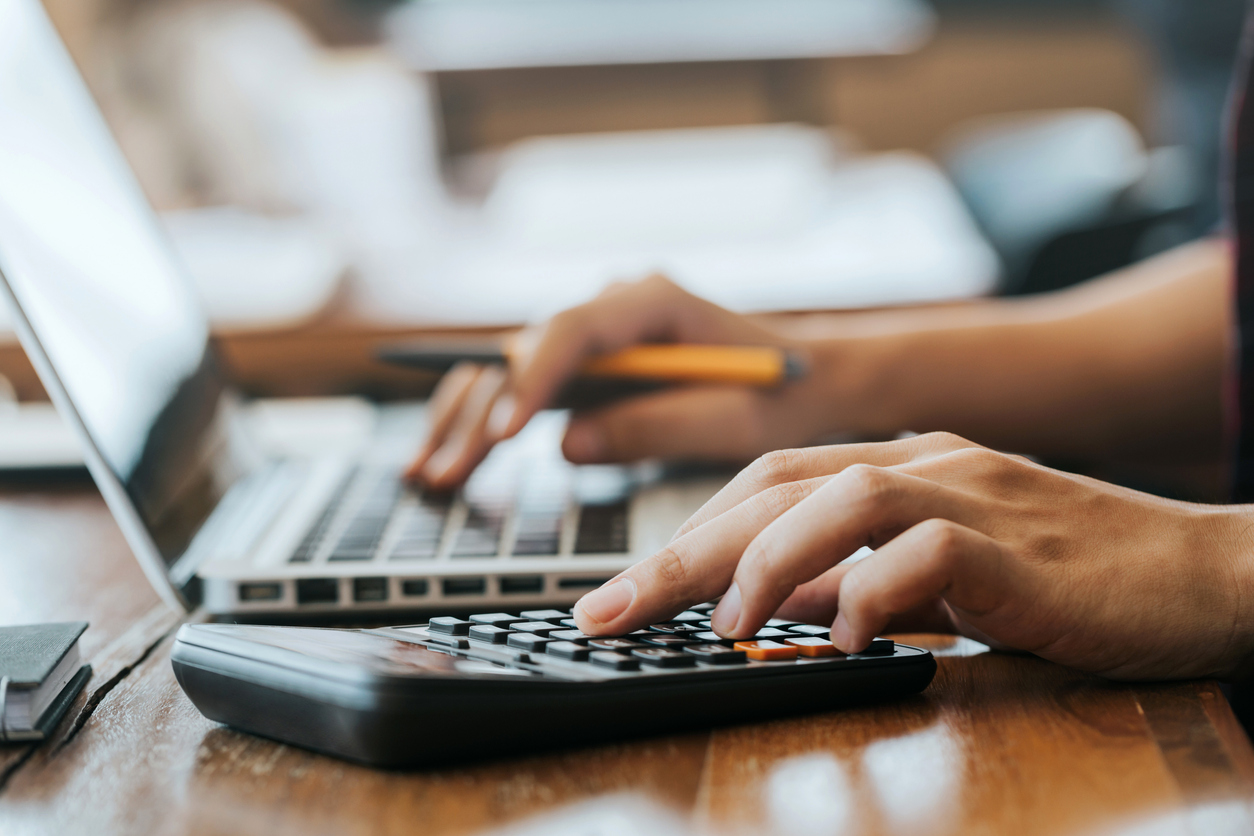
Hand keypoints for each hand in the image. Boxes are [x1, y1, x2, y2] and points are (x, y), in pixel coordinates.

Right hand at [406, 275, 826, 486]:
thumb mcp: (736, 421)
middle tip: (440, 473)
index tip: (504, 433)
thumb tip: (566, 444)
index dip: (531, 380)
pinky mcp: (591, 362)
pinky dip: (487, 421)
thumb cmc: (786, 395)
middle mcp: (614, 304)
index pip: (573, 331)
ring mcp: (598, 331)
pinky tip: (448, 457)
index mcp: (654, 301)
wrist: (812, 378)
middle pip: (524, 351)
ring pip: (510, 367)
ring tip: (425, 474)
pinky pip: (526, 387)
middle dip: (478, 413)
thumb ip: (656, 427)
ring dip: (466, 419)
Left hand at [572, 432, 1253, 680]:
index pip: (766, 485)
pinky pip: (926, 553)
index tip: (618, 592)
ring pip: (838, 497)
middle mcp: (926, 463)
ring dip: (764, 562)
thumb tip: (774, 607)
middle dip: (680, 551)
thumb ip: (860, 578)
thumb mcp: (941, 578)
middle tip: (608, 610)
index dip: (686, 534)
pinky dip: (871, 592)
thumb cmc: (1068, 578)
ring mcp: (973, 494)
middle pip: (775, 487)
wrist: (1201, 574)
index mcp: (900, 465)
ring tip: (722, 625)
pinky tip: (846, 636)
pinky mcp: (1019, 543)